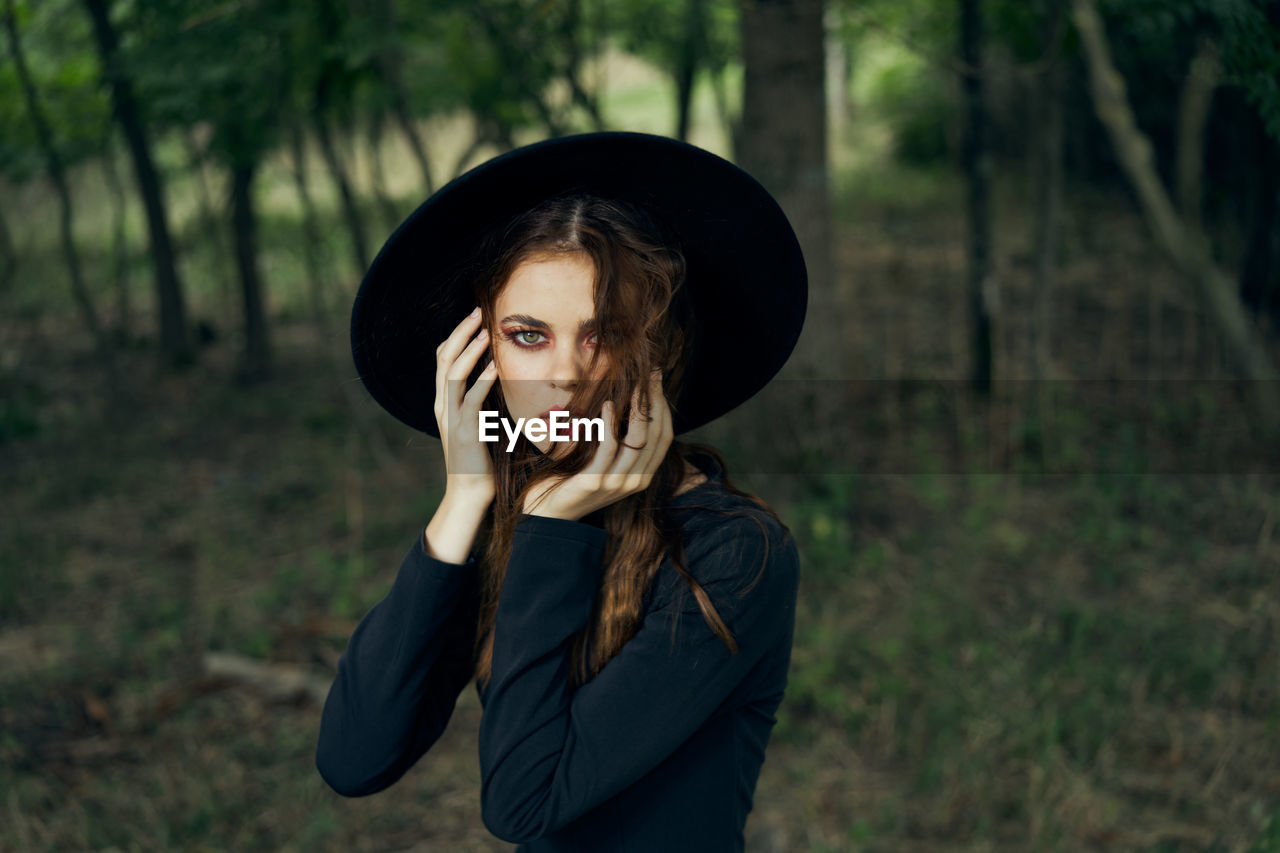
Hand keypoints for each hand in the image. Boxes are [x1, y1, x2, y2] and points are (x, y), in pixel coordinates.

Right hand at [434, 306, 498, 505]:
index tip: (475, 317)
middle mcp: (443, 406)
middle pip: (444, 359)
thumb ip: (482, 401)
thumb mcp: (479, 423)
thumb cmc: (480, 460)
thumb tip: (498, 377)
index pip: (443, 360)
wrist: (470, 494)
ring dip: (469, 350)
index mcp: (445, 402)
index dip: (456, 336)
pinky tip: (494, 366)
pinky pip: (471, 400)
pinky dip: (481, 380)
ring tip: (485, 332)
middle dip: (461, 333)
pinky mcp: (464, 432)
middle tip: (478, 312)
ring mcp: (450, 419)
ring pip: (452, 374)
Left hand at [522, 372, 673, 520]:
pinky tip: (607, 405)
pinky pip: (608, 449)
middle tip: (650, 376)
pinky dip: (610, 424)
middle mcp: (635, 481)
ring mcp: (615, 483)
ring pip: (638, 441)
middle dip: (655, 402)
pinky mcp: (593, 482)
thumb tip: (627, 404)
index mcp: (642, 475)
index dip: (664, 407)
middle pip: (656, 435)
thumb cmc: (575, 480)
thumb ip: (621, 444)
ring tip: (635, 385)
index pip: (664, 437)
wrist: (549, 513)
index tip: (657, 381)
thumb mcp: (606, 462)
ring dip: (638, 409)